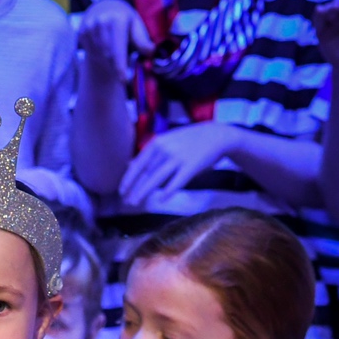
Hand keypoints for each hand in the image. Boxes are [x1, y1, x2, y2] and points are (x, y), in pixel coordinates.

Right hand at [78, 0, 154, 81]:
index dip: (120, 66)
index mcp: (118, 19)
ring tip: (112, 53)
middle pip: (108, 55)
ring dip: (106, 60)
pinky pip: (90, 52)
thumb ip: (141, 39)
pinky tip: (102, 48)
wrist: (104, 7)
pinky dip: (97, 54)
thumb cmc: (124, 19)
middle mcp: (101, 21)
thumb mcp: (136, 25)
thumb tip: (151, 51)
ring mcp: (89, 26)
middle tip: (121, 70)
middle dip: (115, 65)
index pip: (118, 49)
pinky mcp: (81, 31)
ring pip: (99, 55)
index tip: (123, 80)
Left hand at [119, 122, 237, 206]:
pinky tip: (161, 200)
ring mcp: (178, 157)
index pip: (138, 164)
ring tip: (136, 203)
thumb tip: (129, 164)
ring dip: (144, 192)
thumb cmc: (188, 140)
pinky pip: (177, 181)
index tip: (121, 191)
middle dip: (135, 188)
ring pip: (157, 178)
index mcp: (157, 143)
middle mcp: (165, 149)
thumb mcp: (167, 141)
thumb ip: (150, 153)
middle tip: (127, 202)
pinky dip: (168, 191)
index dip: (128, 179)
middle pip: (146, 173)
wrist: (216, 135)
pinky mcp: (191, 166)